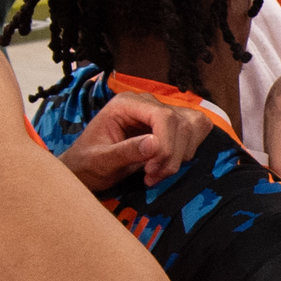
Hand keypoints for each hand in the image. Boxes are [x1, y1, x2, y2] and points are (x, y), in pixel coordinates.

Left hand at [62, 89, 216, 192]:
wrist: (85, 169)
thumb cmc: (87, 164)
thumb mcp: (100, 161)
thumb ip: (125, 151)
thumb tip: (155, 144)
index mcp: (126, 104)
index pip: (163, 115)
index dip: (166, 144)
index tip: (152, 170)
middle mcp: (147, 103)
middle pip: (182, 122)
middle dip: (172, 155)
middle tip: (151, 176)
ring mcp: (160, 112)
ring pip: (193, 126)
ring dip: (179, 156)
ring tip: (155, 173)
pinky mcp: (170, 126)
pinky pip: (195, 131)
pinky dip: (185, 152)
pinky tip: (165, 166)